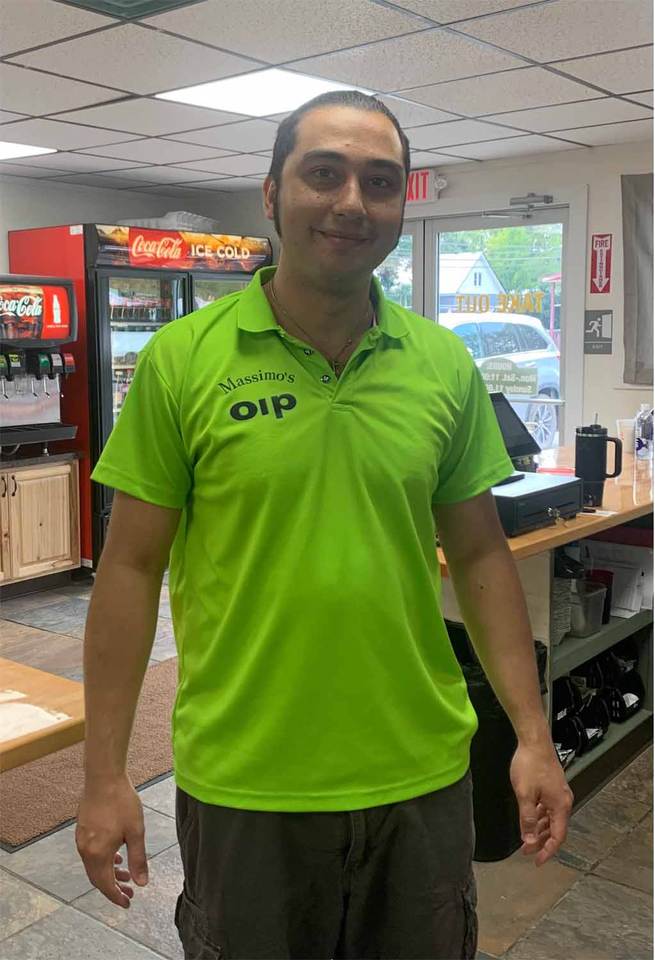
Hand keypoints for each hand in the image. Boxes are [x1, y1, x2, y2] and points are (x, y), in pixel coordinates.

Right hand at [76, 774, 148, 907]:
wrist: (103, 777)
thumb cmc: (122, 802)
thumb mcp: (136, 832)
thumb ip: (138, 859)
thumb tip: (142, 883)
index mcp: (98, 853)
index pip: (105, 884)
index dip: (116, 897)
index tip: (127, 903)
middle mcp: (85, 850)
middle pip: (97, 878)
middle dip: (113, 887)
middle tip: (129, 893)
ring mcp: (81, 839)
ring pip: (94, 865)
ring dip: (109, 872)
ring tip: (125, 874)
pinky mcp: (82, 829)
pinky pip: (91, 853)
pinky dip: (103, 860)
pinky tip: (116, 854)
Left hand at [510, 740, 573, 866]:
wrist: (534, 741)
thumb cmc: (531, 763)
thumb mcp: (525, 794)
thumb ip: (527, 818)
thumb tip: (528, 839)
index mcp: (560, 806)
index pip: (557, 837)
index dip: (547, 851)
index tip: (537, 861)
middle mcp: (563, 801)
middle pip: (554, 829)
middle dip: (540, 841)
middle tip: (526, 851)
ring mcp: (558, 793)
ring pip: (550, 819)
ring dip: (538, 829)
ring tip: (525, 838)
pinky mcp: (552, 787)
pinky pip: (547, 808)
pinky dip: (539, 817)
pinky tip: (529, 819)